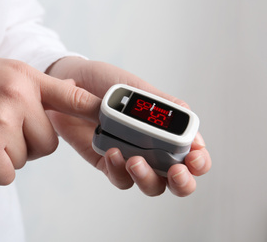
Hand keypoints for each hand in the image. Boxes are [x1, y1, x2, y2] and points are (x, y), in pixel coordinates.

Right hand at [0, 55, 99, 184]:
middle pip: (48, 142)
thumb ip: (32, 87)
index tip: (109, 123)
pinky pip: (5, 174)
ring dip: (4, 156)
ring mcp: (1, 118)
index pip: (71, 96)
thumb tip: (68, 97)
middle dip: (26, 145)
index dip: (94, 111)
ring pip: (25, 159)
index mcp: (24, 75)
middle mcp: (18, 94)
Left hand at [46, 57, 210, 196]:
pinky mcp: (108, 164)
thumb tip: (187, 114)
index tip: (195, 155)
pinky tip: (113, 153)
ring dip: (149, 179)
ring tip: (136, 161)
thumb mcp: (135, 87)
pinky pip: (119, 178)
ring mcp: (131, 158)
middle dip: (183, 182)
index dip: (199, 160)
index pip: (191, 152)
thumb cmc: (104, 82)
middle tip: (176, 171)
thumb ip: (161, 102)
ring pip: (151, 185)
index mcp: (165, 130)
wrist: (68, 83)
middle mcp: (153, 149)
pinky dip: (119, 171)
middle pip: (177, 179)